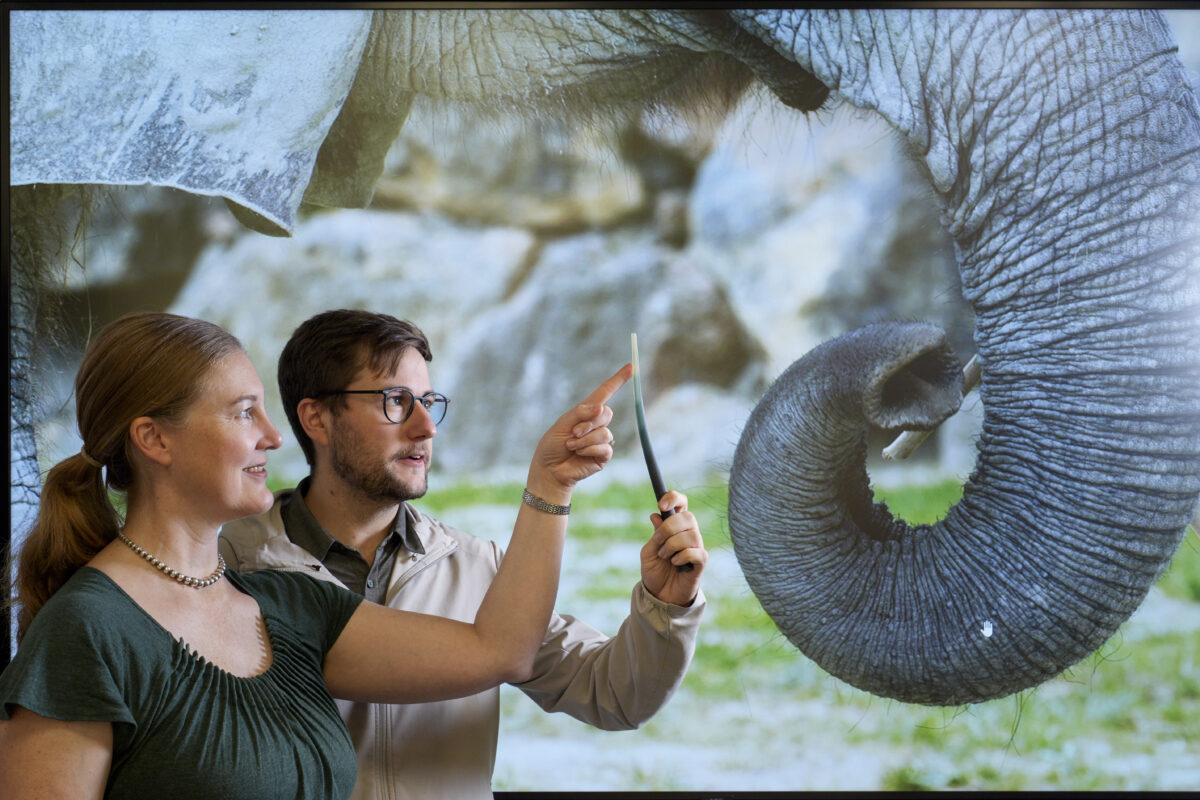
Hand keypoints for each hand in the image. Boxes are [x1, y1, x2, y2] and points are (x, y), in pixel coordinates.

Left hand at [526, 364, 632, 501]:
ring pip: (605, 432)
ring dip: (585, 440)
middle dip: (589, 423)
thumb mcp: (562, 424)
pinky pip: (605, 447)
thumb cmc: (552, 445)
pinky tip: (578, 454)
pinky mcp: (603, 455)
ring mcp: (601, 440)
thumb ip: (580, 413)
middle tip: (573, 433)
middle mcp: (596, 424)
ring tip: (571, 446)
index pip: (605, 392)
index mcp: (586, 412)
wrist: (549, 470)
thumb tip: (600, 408)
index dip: (618, 380)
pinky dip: (589, 449)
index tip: (631, 367)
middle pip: (606, 413)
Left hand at [641, 490, 705, 605]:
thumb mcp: (648, 551)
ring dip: (671, 546)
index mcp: (675, 526)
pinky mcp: (701, 562)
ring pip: (690, 535)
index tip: (661, 505)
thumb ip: (654, 535)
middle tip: (658, 541)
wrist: (660, 595)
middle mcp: (689, 533)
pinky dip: (681, 557)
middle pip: (688, 517)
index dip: (673, 498)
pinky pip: (695, 552)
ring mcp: (696, 547)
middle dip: (669, 528)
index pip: (681, 503)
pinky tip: (675, 563)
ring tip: (664, 557)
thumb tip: (656, 515)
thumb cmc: (656, 571)